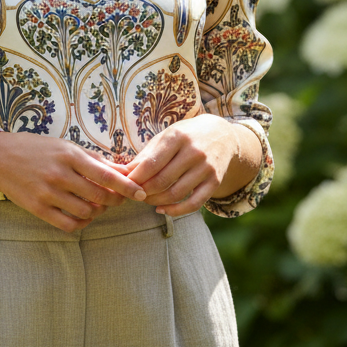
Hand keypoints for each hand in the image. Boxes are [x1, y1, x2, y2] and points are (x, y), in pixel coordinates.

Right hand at [0, 132, 147, 231]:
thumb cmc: (37, 149)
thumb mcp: (66, 147)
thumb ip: (94, 160)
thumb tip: (123, 169)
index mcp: (70, 156)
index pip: (106, 175)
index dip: (126, 186)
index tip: (140, 193)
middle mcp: (60, 175)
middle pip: (99, 196)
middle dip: (115, 200)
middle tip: (119, 199)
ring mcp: (48, 193)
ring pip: (86, 211)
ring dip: (98, 211)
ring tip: (98, 205)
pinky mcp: (38, 209)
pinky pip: (68, 224)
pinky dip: (82, 222)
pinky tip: (84, 215)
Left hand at [121, 115, 258, 216]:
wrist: (222, 134)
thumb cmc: (186, 135)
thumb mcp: (166, 136)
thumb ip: (147, 155)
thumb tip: (124, 173)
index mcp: (177, 137)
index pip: (151, 164)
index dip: (135, 178)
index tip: (124, 185)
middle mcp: (194, 152)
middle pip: (162, 181)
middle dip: (143, 192)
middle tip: (134, 194)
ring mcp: (206, 167)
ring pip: (176, 194)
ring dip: (156, 202)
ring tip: (146, 200)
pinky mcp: (215, 181)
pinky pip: (194, 204)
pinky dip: (176, 211)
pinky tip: (162, 210)